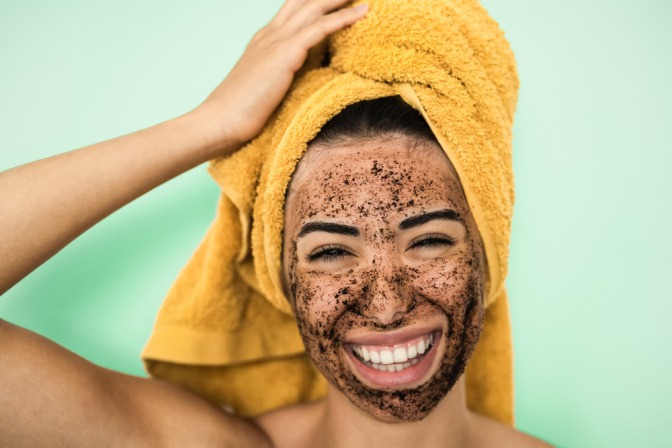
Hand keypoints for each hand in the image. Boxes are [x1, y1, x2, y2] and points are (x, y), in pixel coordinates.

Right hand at [198, 0, 367, 148]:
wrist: (221, 120)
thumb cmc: (239, 112)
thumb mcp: (261, 87)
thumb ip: (277, 78)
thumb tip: (292, 85)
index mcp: (263, 40)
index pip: (292, 11)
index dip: (312, 2)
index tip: (334, 1)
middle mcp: (270, 34)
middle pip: (303, 2)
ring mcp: (276, 41)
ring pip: (314, 7)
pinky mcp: (286, 53)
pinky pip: (321, 28)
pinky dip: (344, 17)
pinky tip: (362, 11)